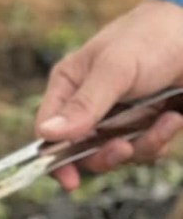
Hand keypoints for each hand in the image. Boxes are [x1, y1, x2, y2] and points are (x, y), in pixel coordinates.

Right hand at [35, 0, 182, 188]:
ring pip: (115, 155)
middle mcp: (88, 106)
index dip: (54, 159)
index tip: (70, 180)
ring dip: (143, 144)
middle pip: (81, 153)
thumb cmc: (151, 37)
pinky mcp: (142, 124)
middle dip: (106, 155)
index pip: (47, 133)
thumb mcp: (115, 69)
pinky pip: (143, 150)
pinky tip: (173, 118)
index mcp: (69, 87)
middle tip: (124, 147)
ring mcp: (116, 117)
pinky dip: (159, 140)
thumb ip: (84, 104)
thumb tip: (47, 134)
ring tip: (167, 121)